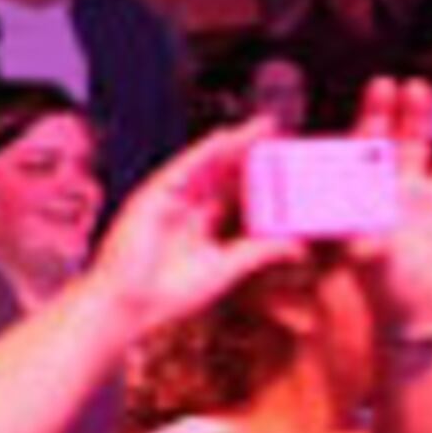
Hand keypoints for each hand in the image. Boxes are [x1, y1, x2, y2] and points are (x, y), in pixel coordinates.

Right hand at [81, 119, 306, 342]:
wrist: (131, 305)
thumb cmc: (170, 294)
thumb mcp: (228, 269)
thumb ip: (261, 253)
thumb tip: (300, 247)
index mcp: (204, 227)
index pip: (237, 195)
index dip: (261, 177)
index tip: (289, 162)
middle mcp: (187, 209)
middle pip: (224, 174)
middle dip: (249, 153)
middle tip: (277, 131)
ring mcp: (168, 201)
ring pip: (206, 167)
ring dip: (232, 146)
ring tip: (259, 127)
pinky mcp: (152, 197)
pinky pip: (181, 168)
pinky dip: (201, 152)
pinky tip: (223, 139)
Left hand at [347, 79, 431, 338]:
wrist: (428, 312)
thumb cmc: (389, 294)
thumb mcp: (373, 268)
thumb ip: (366, 248)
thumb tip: (359, 239)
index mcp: (352, 203)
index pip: (343, 164)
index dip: (342, 141)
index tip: (345, 119)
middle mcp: (378, 189)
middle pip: (378, 143)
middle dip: (378, 115)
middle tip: (380, 84)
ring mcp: (412, 190)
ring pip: (415, 145)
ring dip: (416, 117)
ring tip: (417, 86)